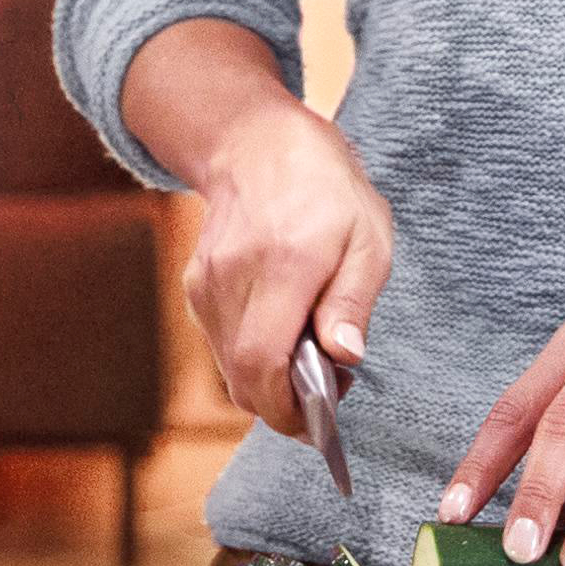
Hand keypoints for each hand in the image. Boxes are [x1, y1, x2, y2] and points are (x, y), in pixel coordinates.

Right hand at [165, 77, 391, 448]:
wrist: (256, 141)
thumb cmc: (325, 186)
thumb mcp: (368, 235)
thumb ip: (353, 300)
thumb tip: (344, 356)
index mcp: (284, 263)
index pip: (264, 362)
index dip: (287, 410)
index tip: (320, 424)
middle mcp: (235, 277)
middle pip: (243, 378)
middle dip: (283, 405)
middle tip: (325, 392)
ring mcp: (207, 282)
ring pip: (229, 367)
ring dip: (268, 380)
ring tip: (309, 353)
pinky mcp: (195, 285)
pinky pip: (221, 343)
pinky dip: (251, 355)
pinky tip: (282, 331)